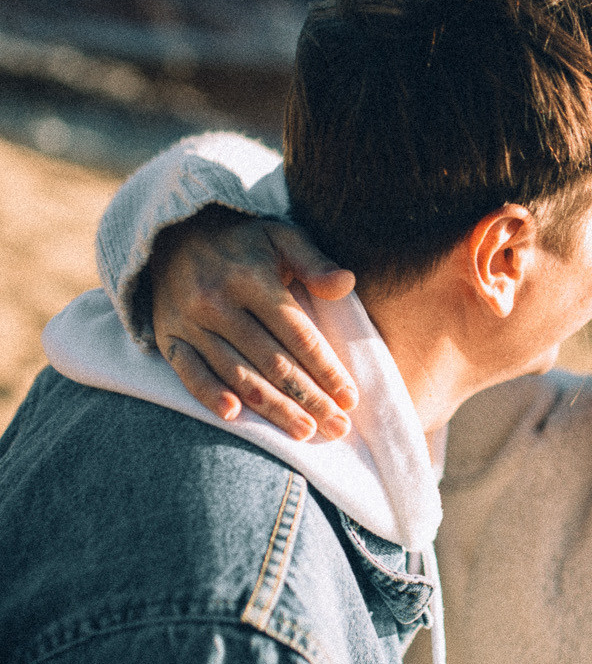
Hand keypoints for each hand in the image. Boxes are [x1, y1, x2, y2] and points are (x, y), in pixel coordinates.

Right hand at [150, 206, 358, 440]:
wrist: (172, 232)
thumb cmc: (242, 242)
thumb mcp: (280, 236)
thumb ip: (314, 261)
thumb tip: (347, 283)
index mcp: (252, 278)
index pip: (298, 334)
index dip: (326, 369)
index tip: (350, 398)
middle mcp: (218, 302)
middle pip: (273, 361)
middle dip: (308, 398)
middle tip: (337, 427)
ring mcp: (190, 321)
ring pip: (238, 374)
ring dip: (273, 408)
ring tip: (305, 431)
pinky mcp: (168, 336)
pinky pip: (189, 372)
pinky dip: (210, 395)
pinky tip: (236, 417)